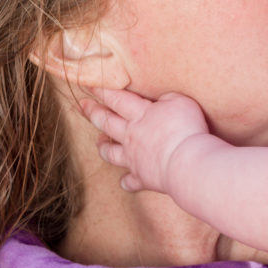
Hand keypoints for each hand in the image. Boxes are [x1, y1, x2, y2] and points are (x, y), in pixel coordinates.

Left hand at [80, 88, 208, 192]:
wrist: (185, 161)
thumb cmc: (185, 127)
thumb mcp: (180, 102)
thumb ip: (168, 98)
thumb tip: (161, 100)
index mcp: (140, 115)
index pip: (117, 99)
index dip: (102, 91)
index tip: (88, 85)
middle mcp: (132, 136)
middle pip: (107, 123)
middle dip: (93, 113)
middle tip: (82, 106)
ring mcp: (134, 158)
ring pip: (111, 153)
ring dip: (103, 147)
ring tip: (98, 142)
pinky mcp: (142, 177)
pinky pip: (130, 181)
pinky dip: (127, 181)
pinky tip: (125, 181)